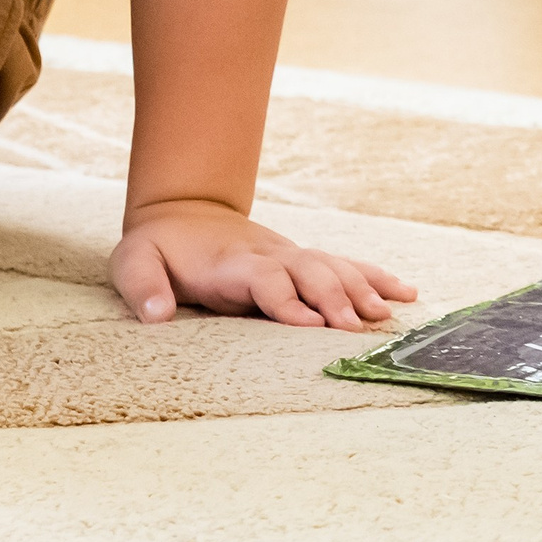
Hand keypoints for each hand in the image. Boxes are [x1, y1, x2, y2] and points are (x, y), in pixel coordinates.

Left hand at [110, 199, 416, 330]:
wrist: (179, 212)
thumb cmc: (157, 248)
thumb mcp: (134, 262)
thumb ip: (142, 287)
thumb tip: (155, 316)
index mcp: (230, 262)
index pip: (263, 278)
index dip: (286, 299)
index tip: (309, 325)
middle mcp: (267, 256)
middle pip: (308, 271)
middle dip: (333, 297)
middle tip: (356, 329)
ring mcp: (288, 256)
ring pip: (332, 267)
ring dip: (361, 289)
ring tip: (387, 317)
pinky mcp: (301, 261)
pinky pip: (344, 265)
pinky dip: (375, 276)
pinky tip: (407, 294)